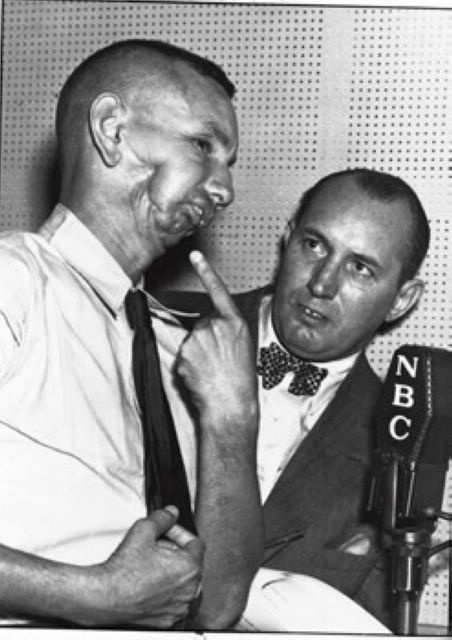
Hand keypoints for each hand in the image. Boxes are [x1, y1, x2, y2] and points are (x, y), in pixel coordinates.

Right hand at [93, 506, 203, 627]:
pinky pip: (174, 601)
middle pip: (190, 563)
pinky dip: (166, 591)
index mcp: (189, 567)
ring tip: (152, 565)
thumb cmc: (122, 571)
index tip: (168, 531)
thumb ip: (162, 518)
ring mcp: (179, 607)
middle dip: (175, 552)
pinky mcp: (167, 620)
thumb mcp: (143, 530)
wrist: (104, 597)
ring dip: (172, 572)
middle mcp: (189, 590)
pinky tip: (150, 583)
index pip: (195, 543)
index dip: (180, 533)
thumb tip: (171, 513)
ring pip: (183, 583)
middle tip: (156, 547)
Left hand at [177, 251, 257, 433]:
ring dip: (198, 354)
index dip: (206, 271)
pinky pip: (184, 356)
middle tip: (220, 361)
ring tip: (213, 371)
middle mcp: (214, 327)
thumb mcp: (245, 348)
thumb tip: (213, 331)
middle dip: (207, 339)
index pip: (218, 291)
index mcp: (234, 323)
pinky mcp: (183, 354)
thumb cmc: (242, 382)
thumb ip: (228, 332)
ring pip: (192, 341)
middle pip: (202, 325)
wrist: (231, 406)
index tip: (196, 256)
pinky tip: (202, 376)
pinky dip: (190, 365)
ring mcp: (197, 340)